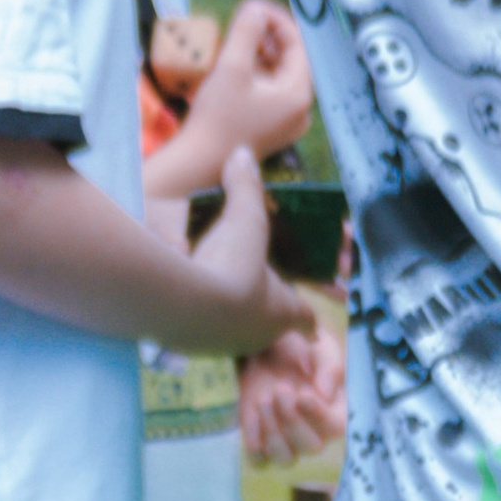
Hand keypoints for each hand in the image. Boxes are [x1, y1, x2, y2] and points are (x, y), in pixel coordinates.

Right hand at [189, 0, 315, 158]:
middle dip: (269, 38)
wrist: (199, 166)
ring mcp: (289, 125)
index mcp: (299, 94)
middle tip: (244, 23)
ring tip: (240, 43)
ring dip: (263, 55)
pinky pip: (274, 94)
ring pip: (281, 76)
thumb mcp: (232, 66)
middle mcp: (301, 111)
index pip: (297, 44)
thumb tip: (256, 9)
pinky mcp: (274, 132)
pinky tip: (241, 68)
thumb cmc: (216, 118)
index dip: (276, 20)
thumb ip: (248, 30)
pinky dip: (260, 76)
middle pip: (291, 60)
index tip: (253, 8)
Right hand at [191, 147, 316, 353]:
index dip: (310, 322)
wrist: (185, 307)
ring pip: (233, 331)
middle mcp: (255, 336)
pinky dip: (197, 313)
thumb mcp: (244, 217)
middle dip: (265, 318)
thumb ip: (245, 186)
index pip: (302, 318)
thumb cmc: (231, 265)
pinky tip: (186, 297)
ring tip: (220, 297)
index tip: (314, 331)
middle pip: (266, 328)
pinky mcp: (190, 348)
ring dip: (230, 316)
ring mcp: (223, 346)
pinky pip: (200, 329)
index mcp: (280, 311)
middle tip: (261, 302)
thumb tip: (242, 152)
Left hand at [240, 314, 345, 459]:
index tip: (303, 394)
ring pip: (286, 459)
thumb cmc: (298, 345)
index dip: (320, 416)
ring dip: (273, 433)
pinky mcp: (260, 442)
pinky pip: (259, 460)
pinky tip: (252, 412)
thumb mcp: (319, 347)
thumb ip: (328, 367)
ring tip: (263, 400)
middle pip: (312, 447)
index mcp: (334, 409)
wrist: (261, 346)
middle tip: (280, 389)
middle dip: (294, 420)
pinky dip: (254, 441)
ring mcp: (286, 440)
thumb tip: (326, 394)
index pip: (336, 428)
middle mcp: (313, 431)